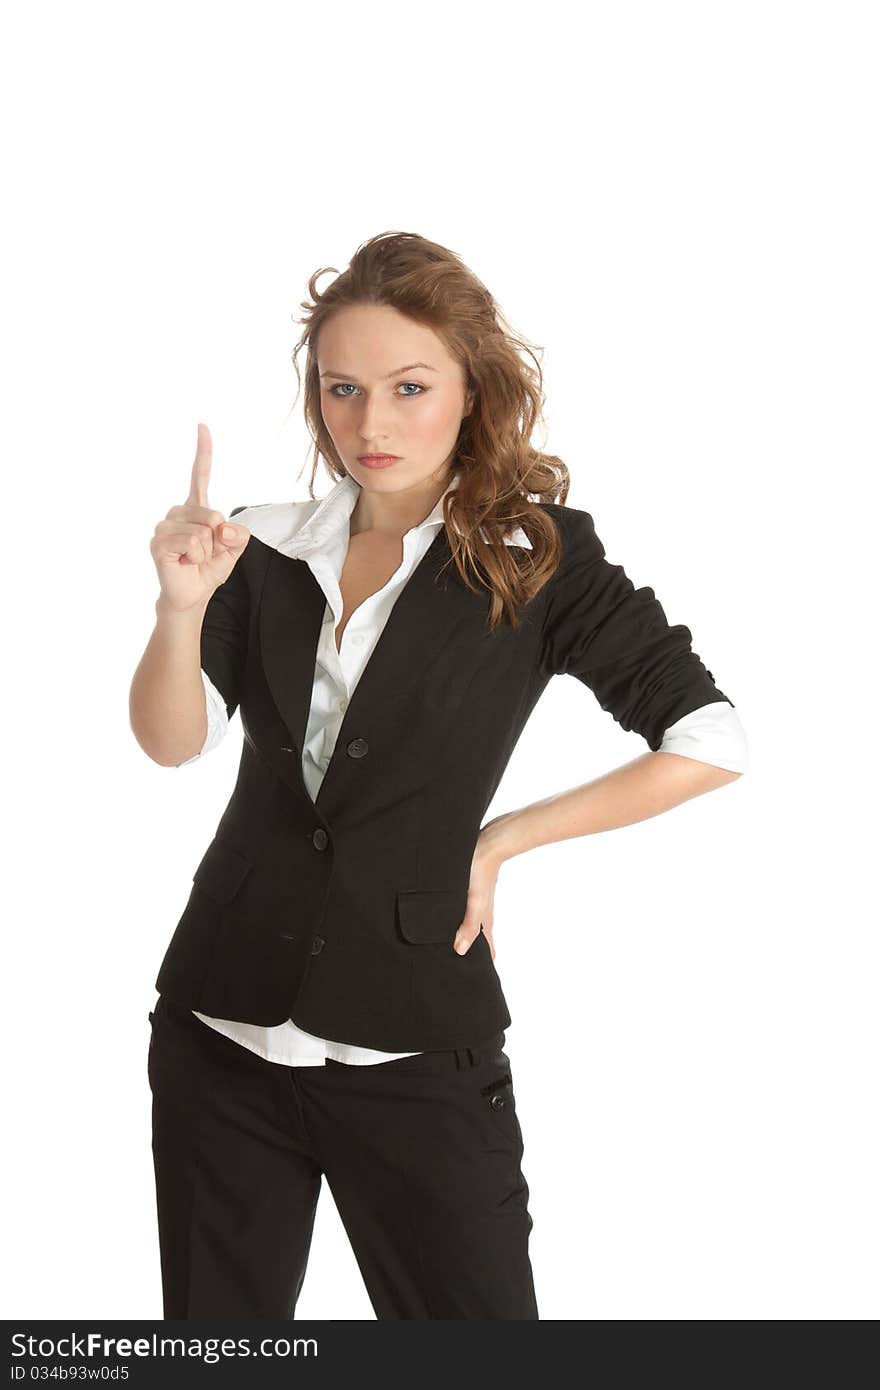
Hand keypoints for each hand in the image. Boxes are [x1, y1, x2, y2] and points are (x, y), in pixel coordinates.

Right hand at [150, 422, 250, 613]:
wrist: (193, 595)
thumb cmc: (208, 569)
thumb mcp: (234, 549)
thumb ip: (238, 535)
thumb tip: (222, 527)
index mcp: (196, 508)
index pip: (200, 475)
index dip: (203, 451)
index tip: (202, 426)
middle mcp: (177, 512)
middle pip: (213, 515)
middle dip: (218, 540)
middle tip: (205, 554)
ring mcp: (165, 526)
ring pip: (203, 532)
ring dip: (207, 552)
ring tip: (194, 559)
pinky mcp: (159, 542)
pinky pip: (192, 543)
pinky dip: (196, 557)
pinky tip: (185, 562)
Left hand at [453, 832, 505, 960]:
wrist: (488, 843)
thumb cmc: (480, 873)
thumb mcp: (474, 902)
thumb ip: (469, 927)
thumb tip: (460, 951)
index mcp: (484, 921)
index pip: (486, 950)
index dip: (481, 964)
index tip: (474, 979)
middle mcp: (480, 914)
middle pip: (475, 939)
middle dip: (469, 953)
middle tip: (454, 968)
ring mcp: (474, 903)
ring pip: (468, 926)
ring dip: (460, 936)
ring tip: (446, 948)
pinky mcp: (467, 891)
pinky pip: (462, 912)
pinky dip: (456, 920)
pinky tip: (446, 918)